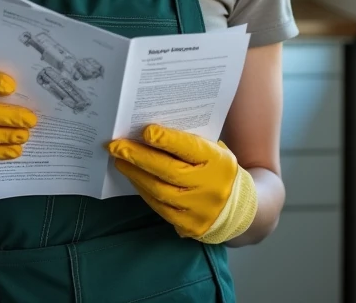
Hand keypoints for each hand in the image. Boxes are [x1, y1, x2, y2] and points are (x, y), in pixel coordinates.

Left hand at [108, 124, 256, 243]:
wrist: (239, 208)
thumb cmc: (217, 170)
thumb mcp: (213, 152)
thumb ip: (188, 144)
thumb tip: (150, 132)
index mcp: (218, 162)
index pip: (190, 149)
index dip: (167, 140)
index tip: (146, 131)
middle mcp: (210, 187)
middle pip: (168, 171)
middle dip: (139, 156)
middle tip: (116, 146)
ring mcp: (199, 209)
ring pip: (159, 190)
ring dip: (135, 174)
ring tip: (120, 160)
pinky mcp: (189, 225)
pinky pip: (160, 207)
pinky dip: (144, 191)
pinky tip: (134, 179)